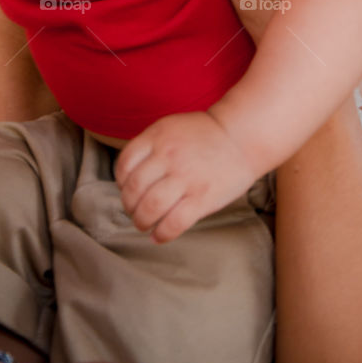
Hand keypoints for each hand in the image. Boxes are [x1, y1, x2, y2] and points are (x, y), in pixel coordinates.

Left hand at [114, 110, 261, 243]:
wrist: (241, 136)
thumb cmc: (204, 134)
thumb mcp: (170, 127)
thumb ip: (150, 146)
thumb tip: (128, 177)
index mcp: (158, 136)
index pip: (124, 164)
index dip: (121, 182)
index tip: (127, 189)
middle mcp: (168, 156)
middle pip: (133, 190)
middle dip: (129, 206)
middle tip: (135, 210)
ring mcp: (185, 178)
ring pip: (149, 209)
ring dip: (141, 222)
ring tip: (144, 223)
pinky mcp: (202, 198)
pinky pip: (173, 224)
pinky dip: (161, 234)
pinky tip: (159, 235)